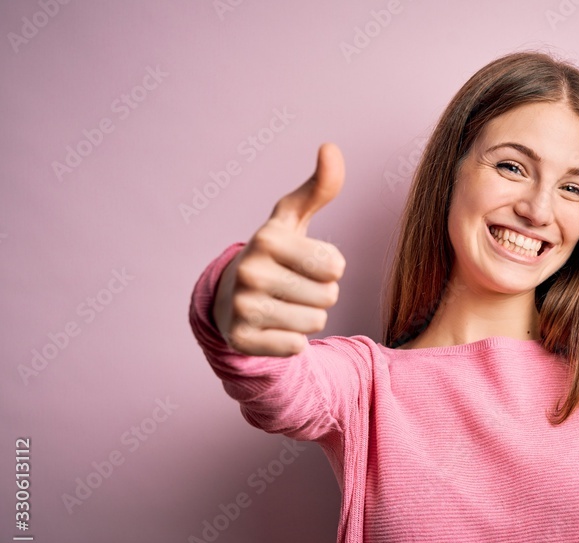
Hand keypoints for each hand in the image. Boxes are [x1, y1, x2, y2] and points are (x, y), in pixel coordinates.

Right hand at [212, 143, 346, 355]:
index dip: (330, 268)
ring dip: (308, 318)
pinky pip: (296, 347)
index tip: (306, 263)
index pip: (336, 265)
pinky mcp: (240, 340)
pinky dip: (292, 341)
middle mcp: (250, 271)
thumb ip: (320, 187)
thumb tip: (330, 147)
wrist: (230, 297)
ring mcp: (241, 308)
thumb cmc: (276, 254)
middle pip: (329, 296)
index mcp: (267, 239)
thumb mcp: (295, 219)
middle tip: (295, 287)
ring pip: (315, 323)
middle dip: (321, 295)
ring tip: (284, 305)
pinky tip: (273, 327)